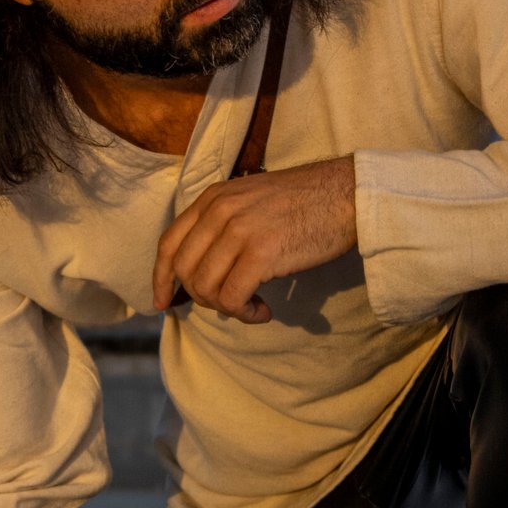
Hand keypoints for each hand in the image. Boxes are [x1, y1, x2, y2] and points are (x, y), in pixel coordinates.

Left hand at [152, 155, 356, 322]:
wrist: (347, 194)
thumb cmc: (307, 203)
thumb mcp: (251, 200)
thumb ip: (223, 225)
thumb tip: (206, 271)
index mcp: (212, 197)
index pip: (168, 243)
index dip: (161, 278)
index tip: (162, 302)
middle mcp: (219, 211)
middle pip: (185, 270)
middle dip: (202, 298)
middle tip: (230, 304)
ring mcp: (238, 230)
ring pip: (205, 288)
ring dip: (225, 308)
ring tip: (250, 307)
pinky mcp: (261, 253)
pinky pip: (233, 297)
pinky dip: (243, 313)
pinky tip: (263, 311)